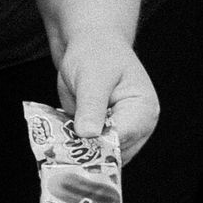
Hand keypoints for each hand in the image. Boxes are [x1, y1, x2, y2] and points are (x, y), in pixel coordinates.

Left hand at [56, 35, 159, 162]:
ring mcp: (121, 134)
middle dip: (87, 152)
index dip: (97, 144)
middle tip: (60, 146)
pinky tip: (61, 139)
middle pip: (113, 153)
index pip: (122, 138)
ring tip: (59, 141)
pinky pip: (92, 151)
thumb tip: (88, 134)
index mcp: (143, 110)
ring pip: (101, 157)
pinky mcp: (105, 136)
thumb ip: (91, 106)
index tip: (71, 146)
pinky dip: (76, 148)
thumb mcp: (91, 78)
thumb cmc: (96, 54)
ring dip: (80, 152)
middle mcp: (137, 127)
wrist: (90, 46)